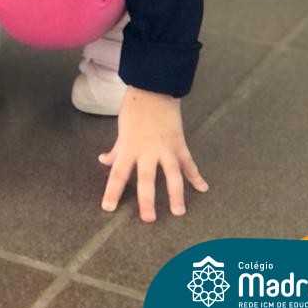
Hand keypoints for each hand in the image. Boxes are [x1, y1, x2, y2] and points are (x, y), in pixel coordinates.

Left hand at [98, 86, 208, 222]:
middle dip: (147, 200)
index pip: (118, 173)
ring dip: (176, 194)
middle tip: (148, 220)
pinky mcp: (179, 143)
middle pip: (147, 179)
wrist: (153, 88)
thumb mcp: (122, 130)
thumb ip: (116, 149)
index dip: (112, 191)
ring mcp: (165, 148)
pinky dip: (196, 176)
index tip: (108, 208)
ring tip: (178, 212)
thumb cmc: (134, 109)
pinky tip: (203, 188)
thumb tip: (104, 160)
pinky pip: (189, 163)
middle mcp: (147, 151)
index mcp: (129, 148)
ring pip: (172, 175)